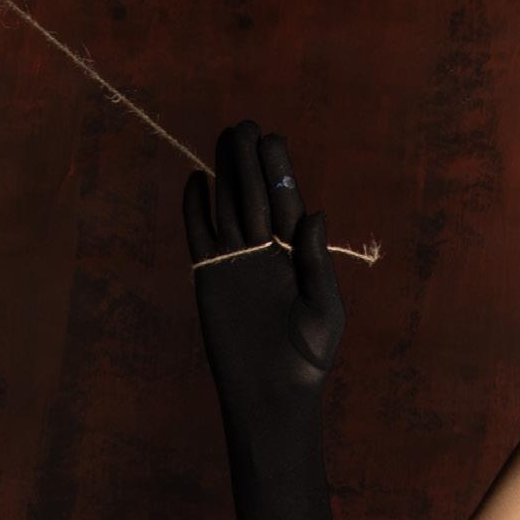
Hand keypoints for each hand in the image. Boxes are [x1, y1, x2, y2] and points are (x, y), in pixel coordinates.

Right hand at [183, 119, 346, 415]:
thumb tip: (314, 213)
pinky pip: (199, 233)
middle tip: (245, 127)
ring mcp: (236, 260)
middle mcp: (266, 251)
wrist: (272, 392)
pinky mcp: (209, 275)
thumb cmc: (308, 356)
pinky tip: (197, 180)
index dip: (279, 170)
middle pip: (255, 195)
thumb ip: (317, 262)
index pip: (286, 201)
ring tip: (224, 139)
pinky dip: (196, 208)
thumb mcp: (323, 309)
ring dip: (225, 173)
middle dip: (251, 161)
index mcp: (298, 254)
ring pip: (227, 206)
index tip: (272, 140)